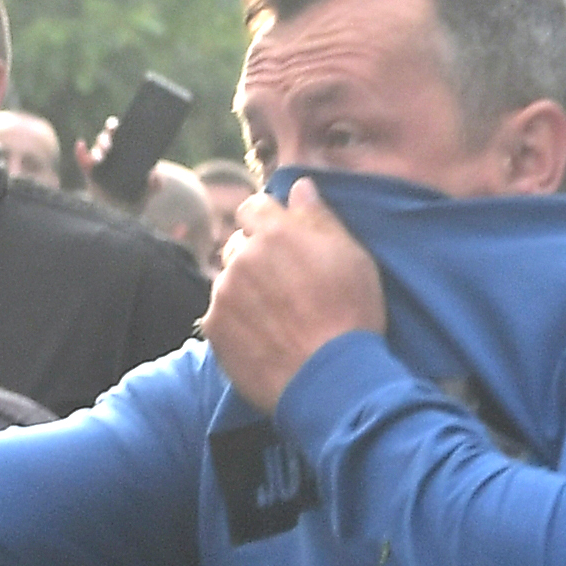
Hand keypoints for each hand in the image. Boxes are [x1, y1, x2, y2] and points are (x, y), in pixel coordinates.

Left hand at [207, 181, 379, 411]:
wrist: (328, 377)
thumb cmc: (349, 313)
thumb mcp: (351, 255)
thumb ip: (319, 217)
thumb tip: (299, 187)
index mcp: (275, 232)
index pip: (253, 206)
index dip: (267, 221)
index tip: (282, 240)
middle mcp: (242, 257)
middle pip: (239, 244)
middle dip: (256, 255)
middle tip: (284, 283)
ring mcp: (223, 293)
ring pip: (228, 278)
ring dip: (244, 287)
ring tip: (276, 314)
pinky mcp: (214, 327)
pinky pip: (219, 311)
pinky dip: (235, 318)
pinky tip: (262, 333)